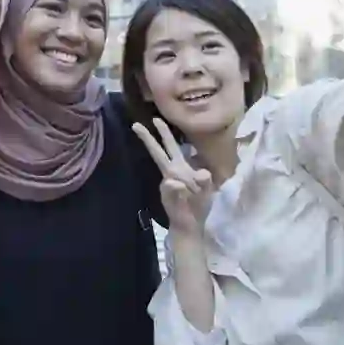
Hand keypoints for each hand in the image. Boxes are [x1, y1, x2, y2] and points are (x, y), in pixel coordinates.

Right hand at [132, 118, 214, 235]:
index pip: (171, 146)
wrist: (191, 225)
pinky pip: (173, 185)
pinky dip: (182, 189)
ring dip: (185, 180)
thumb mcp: (208, 189)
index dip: (164, 133)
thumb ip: (205, 180)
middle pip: (159, 152)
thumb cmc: (199, 205)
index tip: (155, 119)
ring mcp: (167, 183)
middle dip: (149, 138)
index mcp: (181, 167)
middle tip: (136, 124)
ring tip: (191, 192)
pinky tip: (186, 194)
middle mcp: (171, 172)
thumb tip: (201, 173)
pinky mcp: (167, 194)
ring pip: (170, 170)